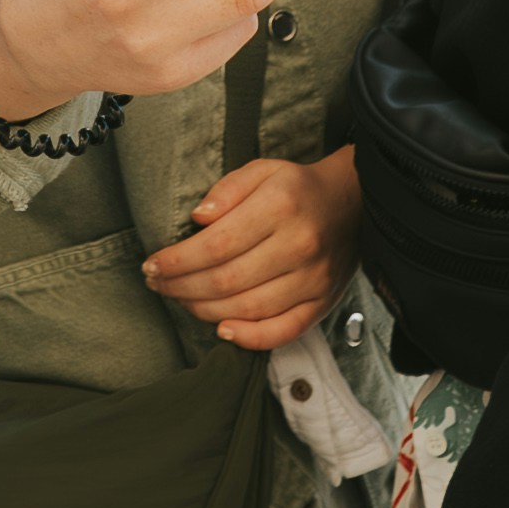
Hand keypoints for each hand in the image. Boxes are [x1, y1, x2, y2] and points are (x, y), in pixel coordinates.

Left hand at [146, 145, 363, 349]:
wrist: (356, 203)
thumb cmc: (299, 188)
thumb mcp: (262, 170)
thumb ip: (227, 189)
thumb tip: (198, 218)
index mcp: (280, 206)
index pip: (216, 244)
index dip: (177, 261)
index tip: (152, 265)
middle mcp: (299, 245)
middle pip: (227, 280)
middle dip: (181, 287)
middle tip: (158, 284)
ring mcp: (314, 279)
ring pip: (249, 308)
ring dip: (205, 311)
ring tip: (180, 301)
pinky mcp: (323, 302)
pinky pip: (284, 330)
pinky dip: (251, 338)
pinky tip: (223, 330)